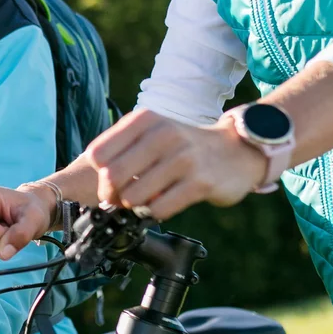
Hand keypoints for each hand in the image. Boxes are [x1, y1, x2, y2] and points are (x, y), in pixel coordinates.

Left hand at [86, 110, 267, 219]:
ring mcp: (183, 158)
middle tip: (121, 200)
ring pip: (134, 196)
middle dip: (111, 196)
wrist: (235, 150)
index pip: (98, 154)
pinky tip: (162, 205)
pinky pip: (160, 208)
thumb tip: (97, 180)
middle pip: (112, 177)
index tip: (109, 183)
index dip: (98, 176)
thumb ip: (123, 148)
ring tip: (144, 201)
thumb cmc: (183, 145)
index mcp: (144, 120)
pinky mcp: (200, 183)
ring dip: (134, 206)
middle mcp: (163, 134)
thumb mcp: (152, 131)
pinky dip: (154, 213)